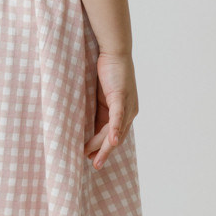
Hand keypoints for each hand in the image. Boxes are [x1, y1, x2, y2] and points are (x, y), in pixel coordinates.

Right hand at [84, 51, 138, 169]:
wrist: (114, 51)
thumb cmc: (107, 69)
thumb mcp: (100, 95)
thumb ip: (97, 109)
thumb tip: (86, 124)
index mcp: (124, 112)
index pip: (113, 135)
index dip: (103, 148)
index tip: (92, 158)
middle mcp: (129, 111)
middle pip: (115, 138)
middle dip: (103, 152)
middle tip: (93, 164)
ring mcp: (127, 106)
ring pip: (115, 132)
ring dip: (104, 146)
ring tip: (94, 159)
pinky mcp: (121, 98)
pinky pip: (118, 118)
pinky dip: (114, 131)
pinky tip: (111, 142)